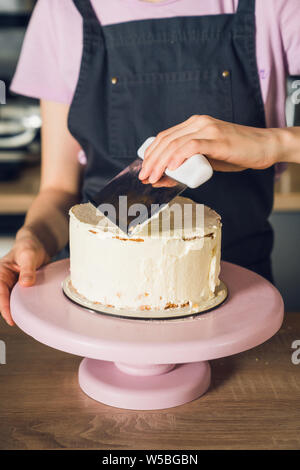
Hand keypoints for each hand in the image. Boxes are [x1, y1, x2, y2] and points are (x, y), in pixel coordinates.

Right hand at [0, 229, 49, 325]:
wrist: (37, 244)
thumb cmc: (29, 246)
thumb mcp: (29, 255)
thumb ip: (28, 269)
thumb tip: (26, 283)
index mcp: (1, 272)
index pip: (0, 293)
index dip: (4, 307)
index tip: (10, 318)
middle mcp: (5, 280)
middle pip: (4, 299)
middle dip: (10, 311)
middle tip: (19, 322)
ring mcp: (13, 284)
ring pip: (13, 300)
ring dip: (18, 308)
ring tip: (25, 319)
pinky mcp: (21, 287)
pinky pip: (21, 298)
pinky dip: (25, 304)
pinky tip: (32, 310)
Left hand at [139, 115, 280, 183]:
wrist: (264, 146)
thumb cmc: (237, 153)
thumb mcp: (207, 159)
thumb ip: (189, 163)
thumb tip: (166, 176)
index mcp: (194, 124)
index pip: (165, 137)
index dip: (151, 154)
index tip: (144, 169)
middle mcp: (198, 123)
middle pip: (166, 140)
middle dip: (151, 160)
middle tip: (144, 176)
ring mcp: (208, 129)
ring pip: (175, 144)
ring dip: (160, 162)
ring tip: (153, 176)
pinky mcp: (217, 139)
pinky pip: (192, 146)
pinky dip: (179, 157)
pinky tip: (171, 167)